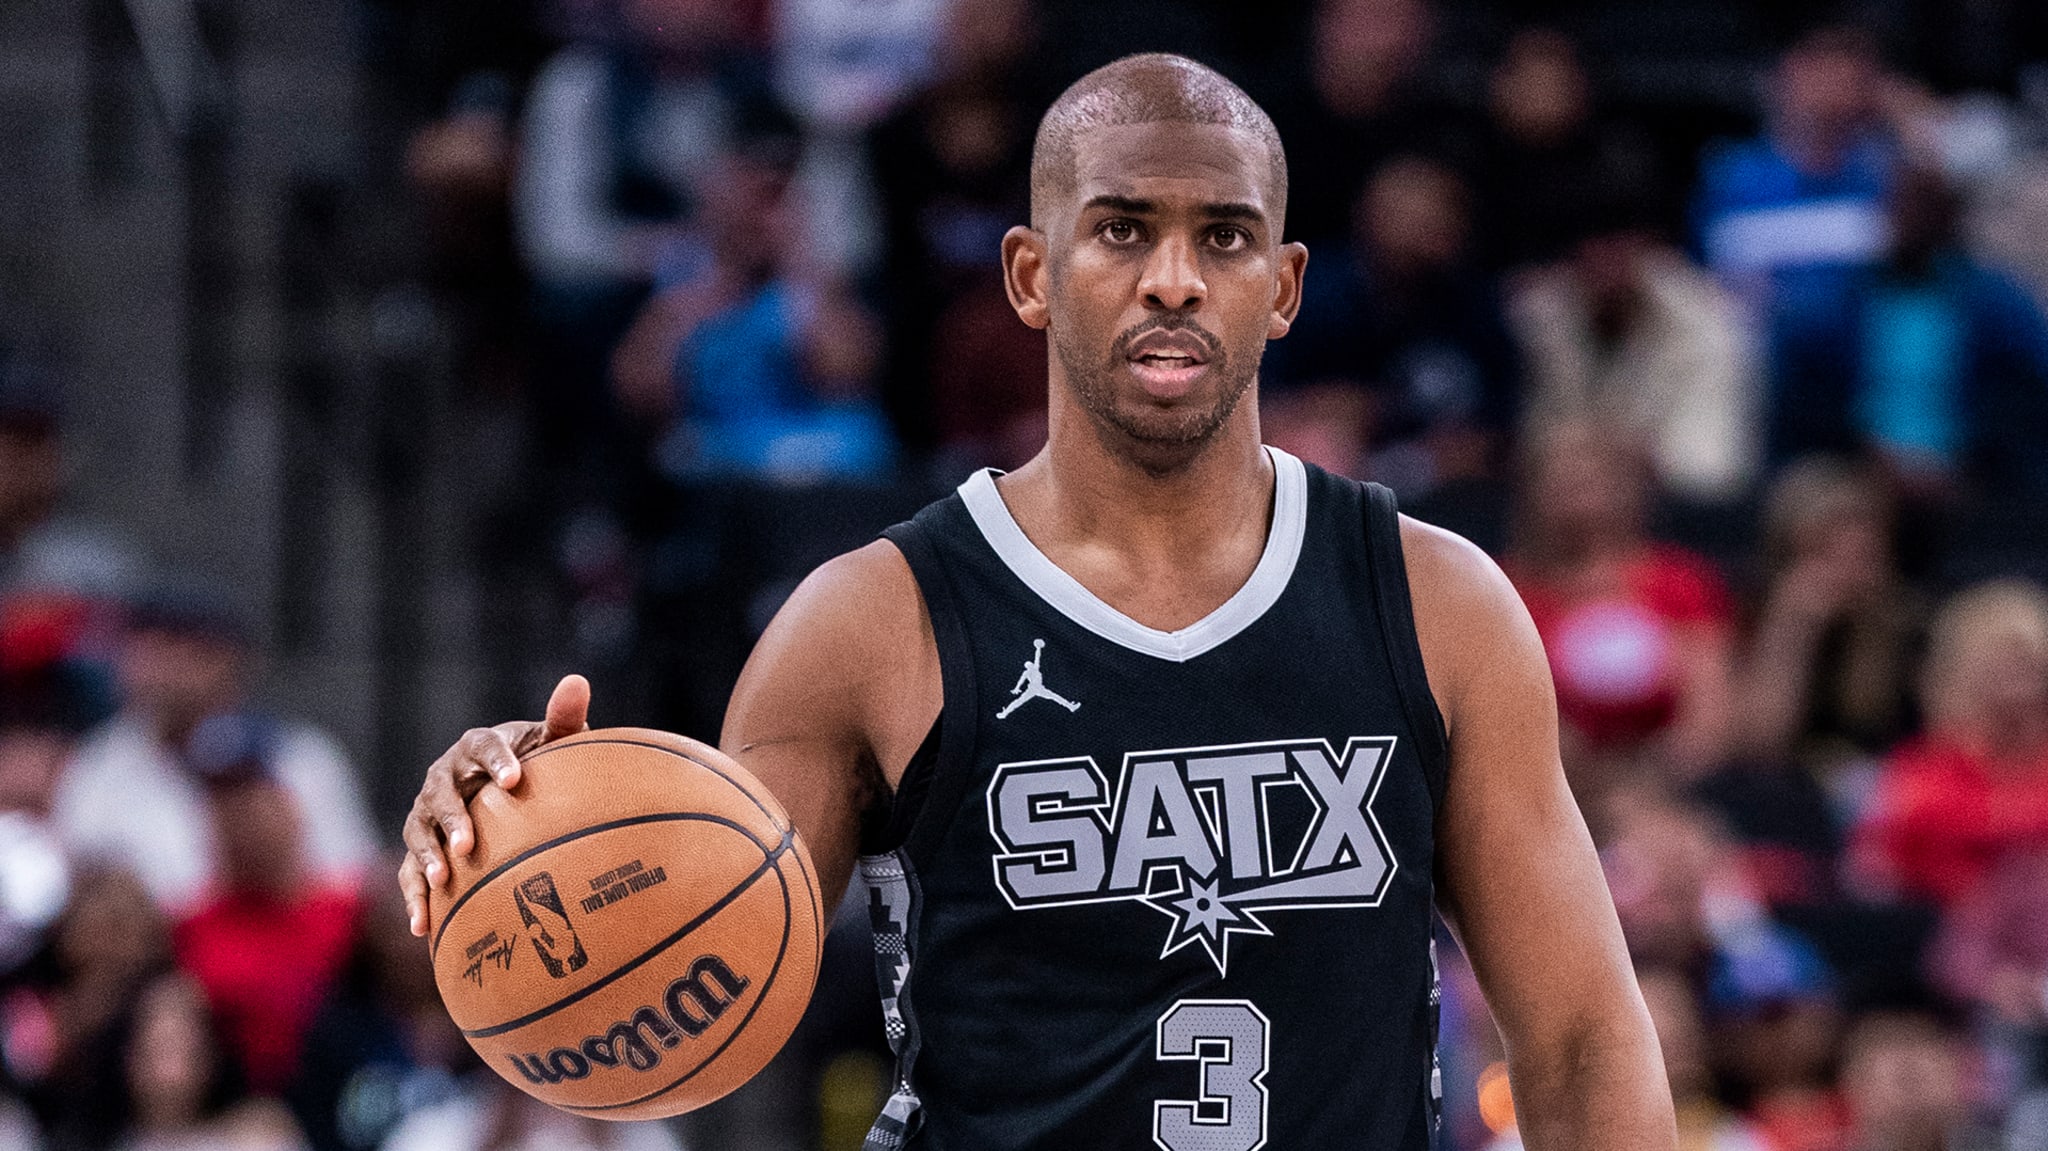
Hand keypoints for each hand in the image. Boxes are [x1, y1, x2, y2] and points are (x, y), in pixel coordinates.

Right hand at [398, 675, 590, 936]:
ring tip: (442, 881)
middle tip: (470, 843)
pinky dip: (415, 897)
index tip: (516, 780)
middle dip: (454, 818)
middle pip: (442, 794)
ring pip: (420, 833)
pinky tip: (424, 926)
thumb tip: (577, 681)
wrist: (506, 788)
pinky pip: (410, 871)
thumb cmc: (535, 762)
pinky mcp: (422, 844)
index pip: (484, 746)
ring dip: (428, 857)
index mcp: (477, 745)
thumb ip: (562, 718)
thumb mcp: (550, 741)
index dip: (498, 761)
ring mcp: (427, 812)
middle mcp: (445, 776)